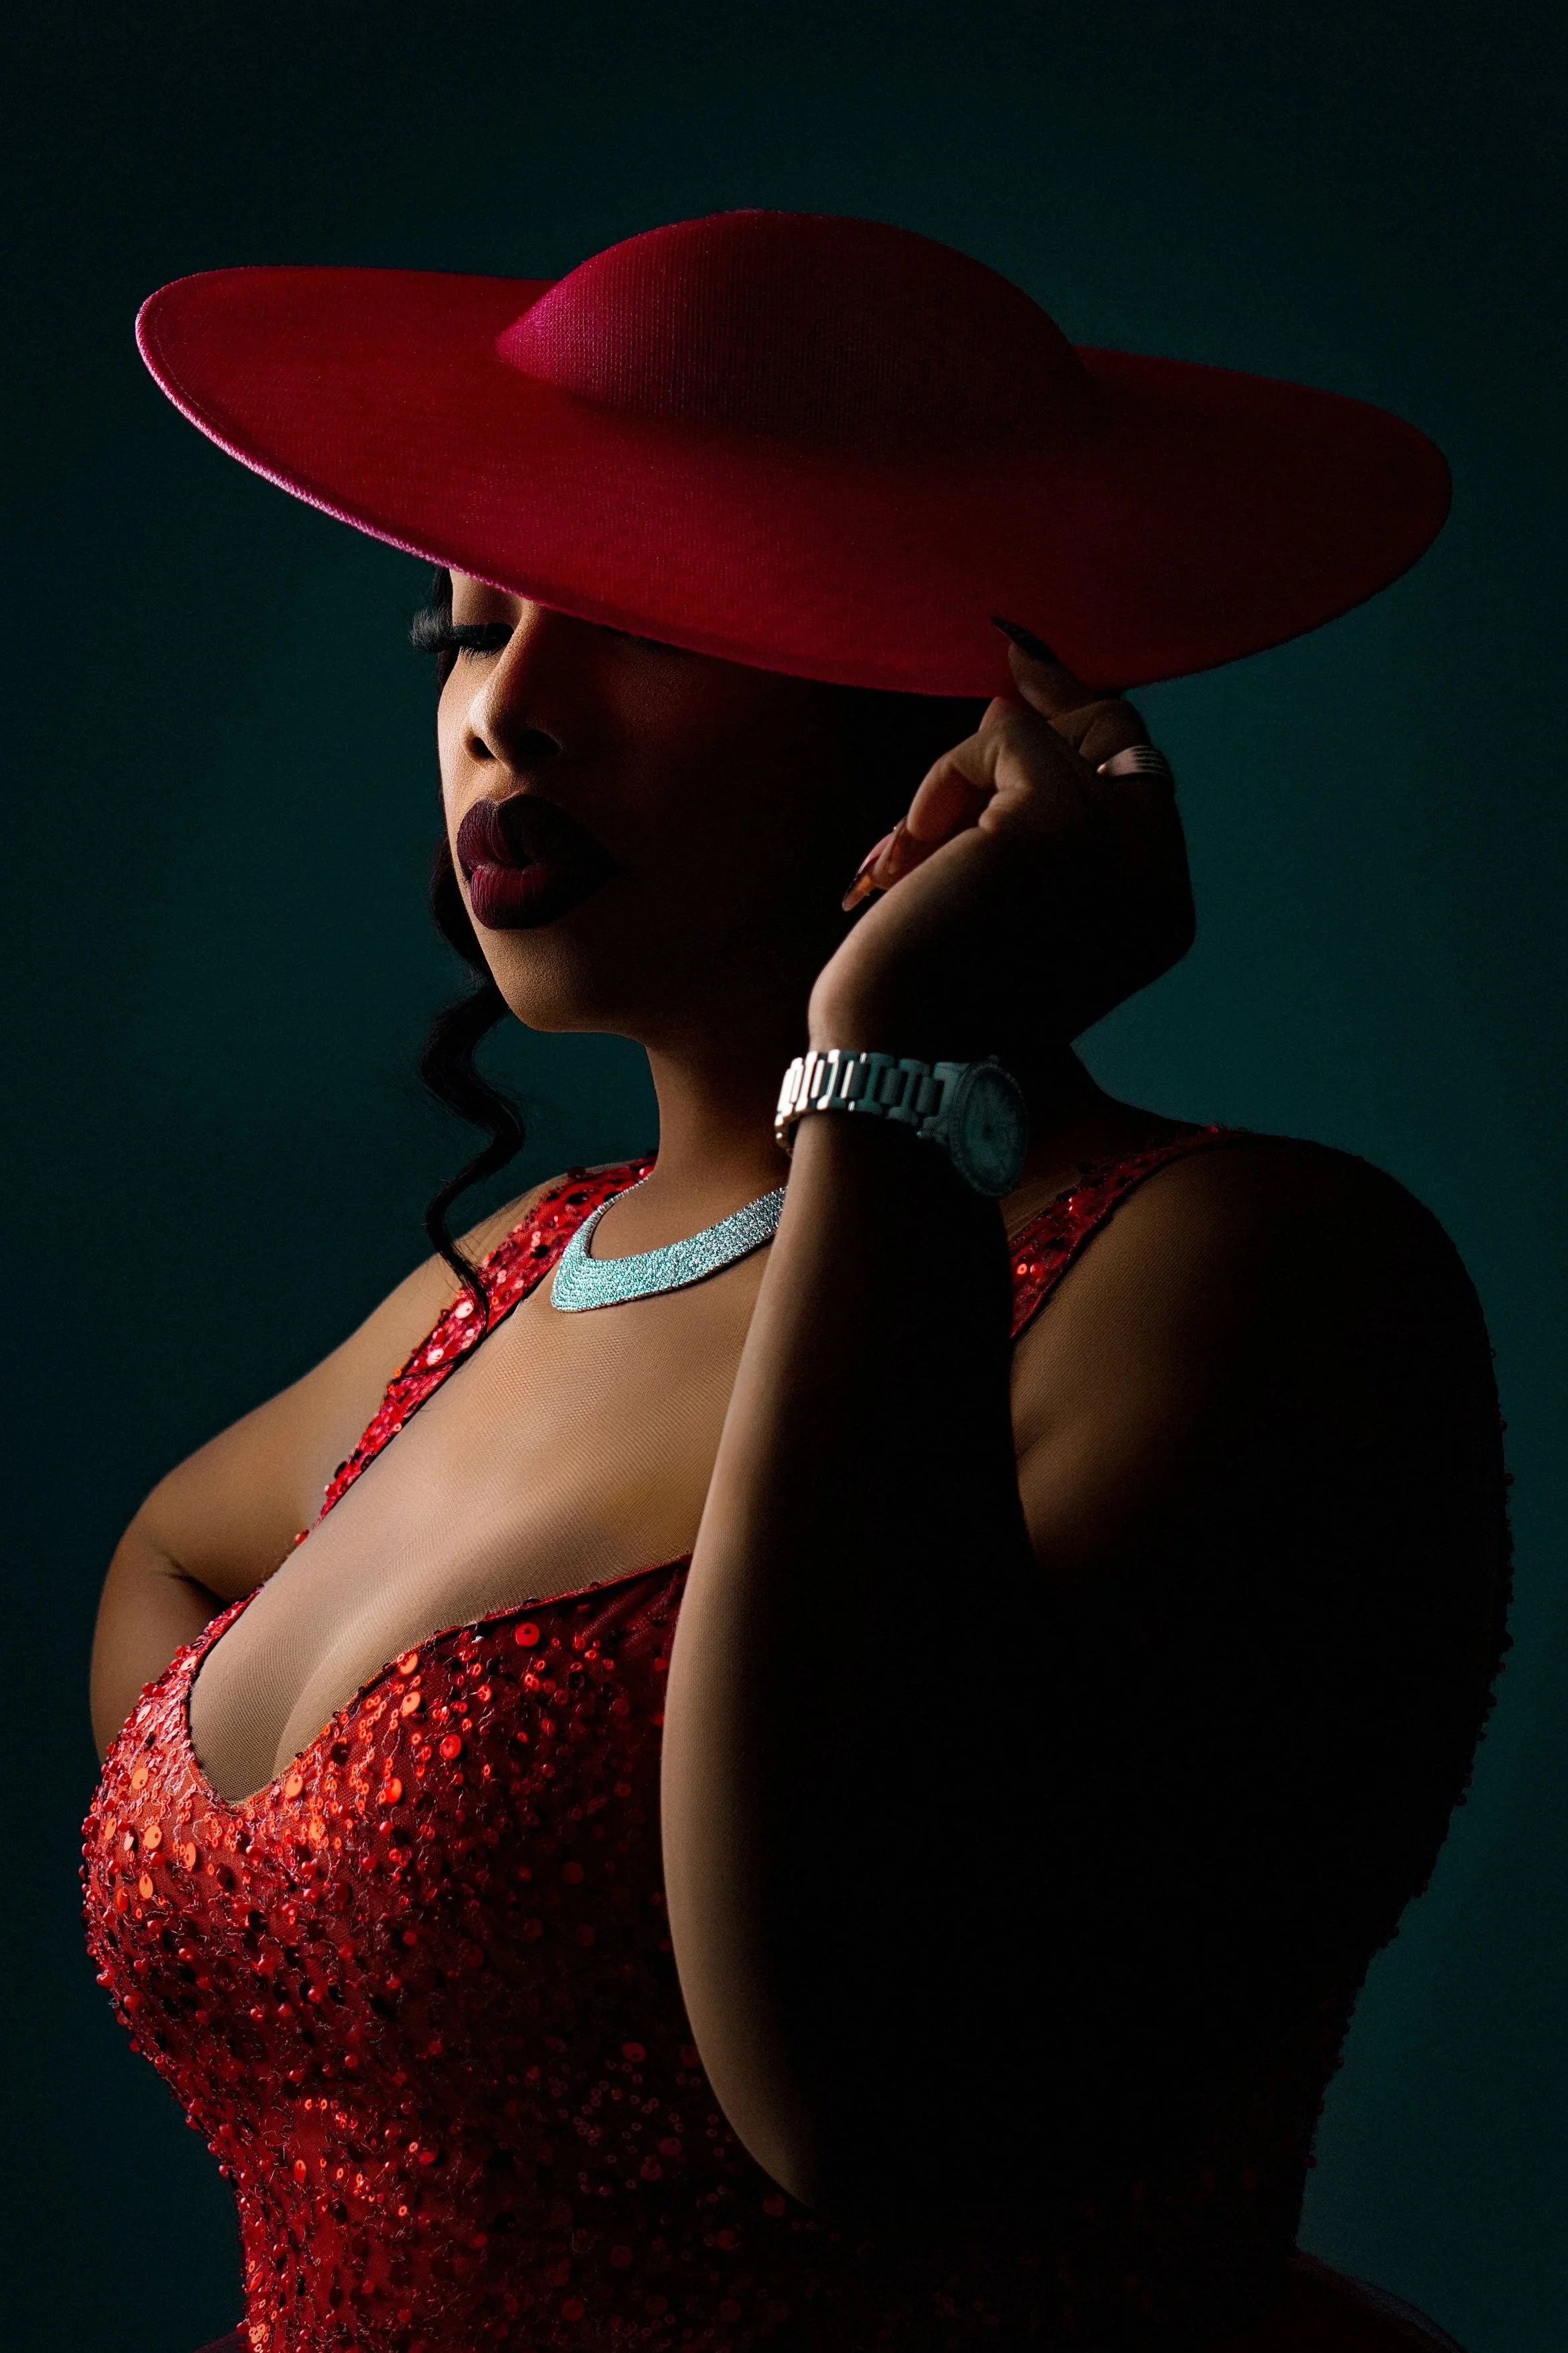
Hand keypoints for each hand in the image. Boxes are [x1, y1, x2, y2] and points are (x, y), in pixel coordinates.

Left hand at [808, 629, 1194, 1059]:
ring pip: (1046, 731)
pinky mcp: (1058, 823)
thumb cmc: (934, 996)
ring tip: (915, 858)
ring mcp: (1115, 847)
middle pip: (1116, 730)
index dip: (1087, 715)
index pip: (1142, 772)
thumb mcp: (1012, 902)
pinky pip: (1002, 736)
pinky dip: (940, 782)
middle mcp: (1157, 877)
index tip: (1033, 668)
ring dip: (961, 781)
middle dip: (1041, 712)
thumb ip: (1046, 823)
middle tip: (1006, 661)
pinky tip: (907, 856)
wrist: (901, 1062)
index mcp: (1160, 909)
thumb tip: (1019, 697)